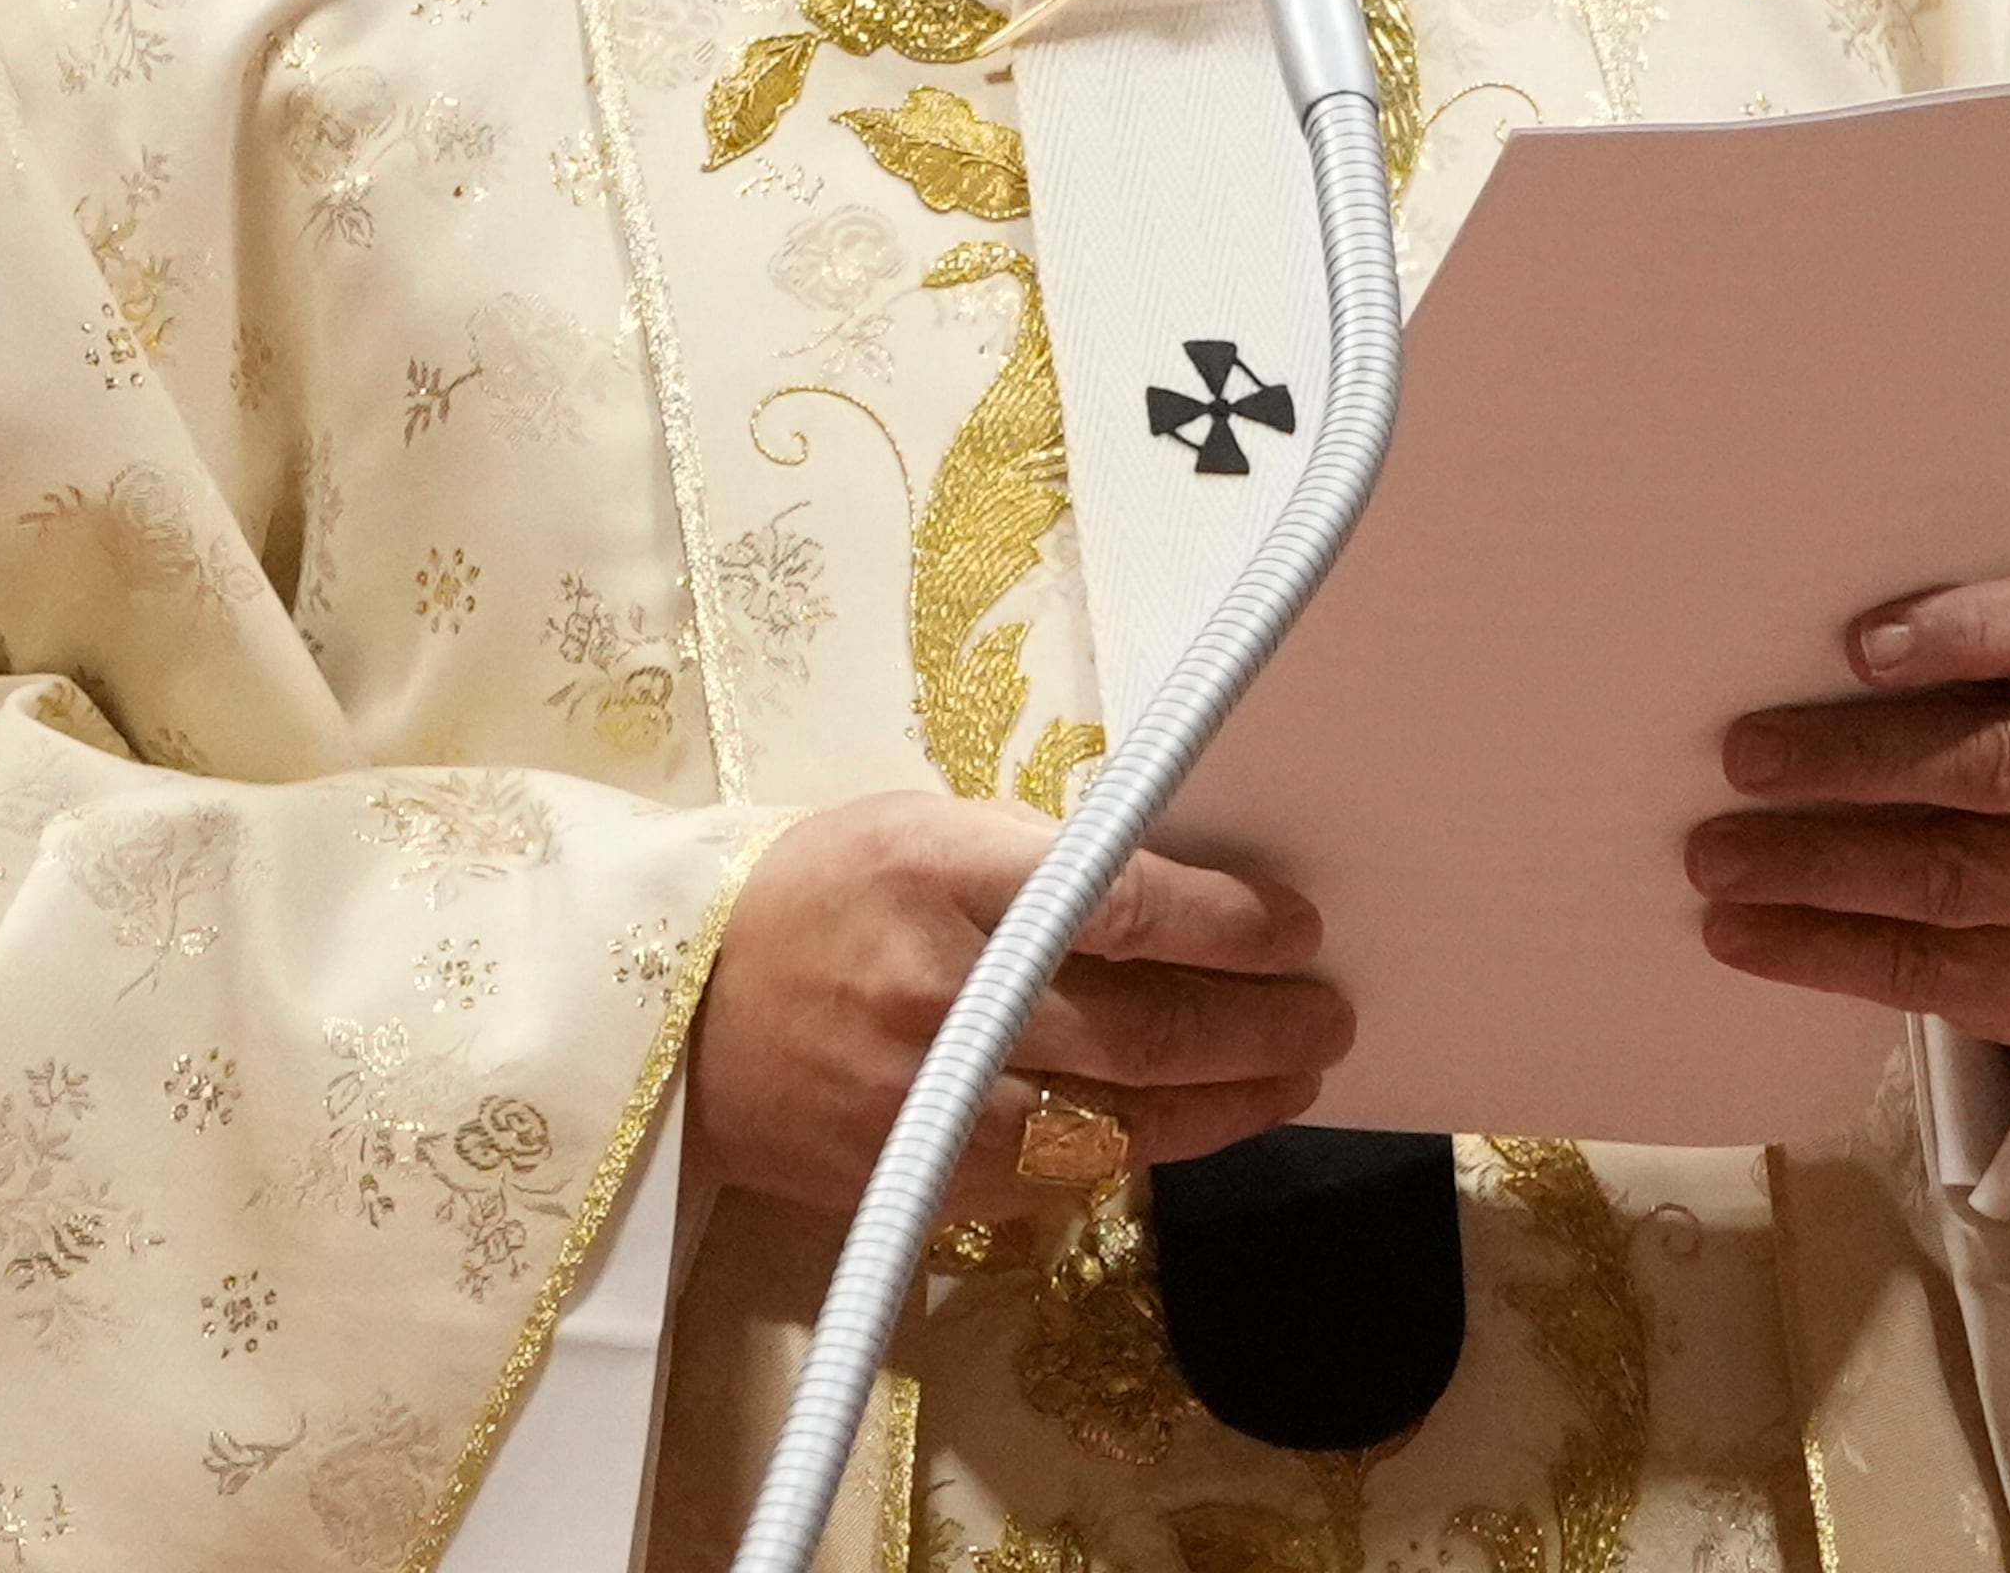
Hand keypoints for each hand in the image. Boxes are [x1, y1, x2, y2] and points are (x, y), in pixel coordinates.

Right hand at [692, 791, 1351, 1218]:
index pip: (1121, 903)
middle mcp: (944, 992)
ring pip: (1120, 1121)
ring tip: (1293, 1077)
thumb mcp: (915, 827)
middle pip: (1141, 1026)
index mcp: (943, 876)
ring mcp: (934, 1101)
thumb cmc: (816, 895)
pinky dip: (1146, 1153)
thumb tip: (1166, 877)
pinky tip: (1195, 1127)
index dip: (1228, 923)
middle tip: (1328, 1012)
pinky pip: (1066, 1177)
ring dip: (1228, 1104)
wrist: (681, 1019)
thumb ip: (1035, 854)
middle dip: (1257, 1023)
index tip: (1299, 927)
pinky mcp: (926, 1182)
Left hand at [1683, 567, 2009, 1044]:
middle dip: (1852, 763)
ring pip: (1963, 884)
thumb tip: (1765, 642)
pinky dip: (1835, 955)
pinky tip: (1750, 936)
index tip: (1858, 644)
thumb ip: (1921, 632)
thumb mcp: (2000, 637)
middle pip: (1991, 768)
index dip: (1960, 635)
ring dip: (1823, 875)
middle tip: (1738, 760)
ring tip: (1718, 863)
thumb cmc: (2009, 689)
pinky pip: (1950, 975)